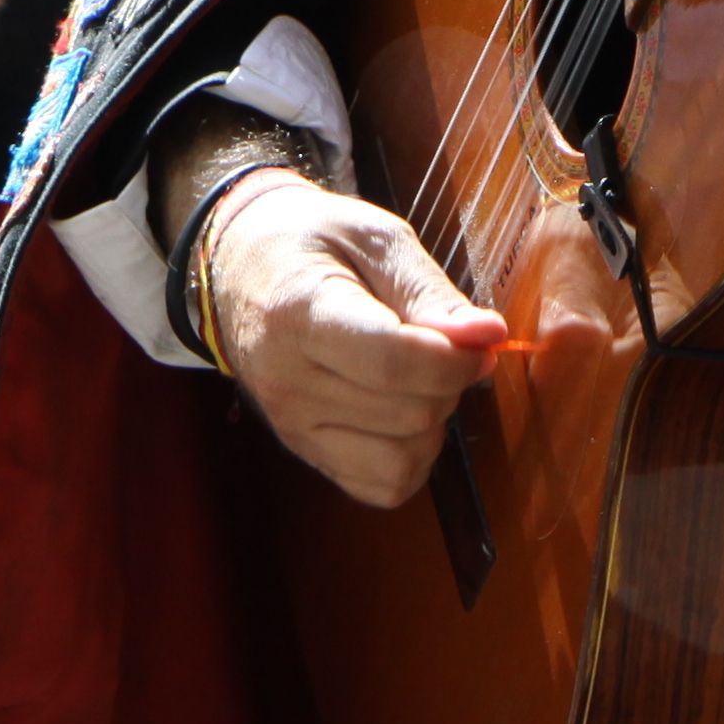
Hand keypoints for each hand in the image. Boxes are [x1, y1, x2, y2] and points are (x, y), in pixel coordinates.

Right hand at [194, 173, 502, 509]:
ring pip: (404, 458)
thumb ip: (429, 291)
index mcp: (299, 314)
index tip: (479, 337)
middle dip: (447, 382)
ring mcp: (290, 422)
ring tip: (414, 377)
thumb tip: (488, 337)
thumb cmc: (309, 242)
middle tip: (437, 344)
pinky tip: (399, 412)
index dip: (456, 359)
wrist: (236, 265)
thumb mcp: (372, 238)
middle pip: (409, 413)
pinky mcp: (301, 448)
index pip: (394, 364)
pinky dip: (411, 456)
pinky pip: (384, 485)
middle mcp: (286, 380)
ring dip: (432, 421)